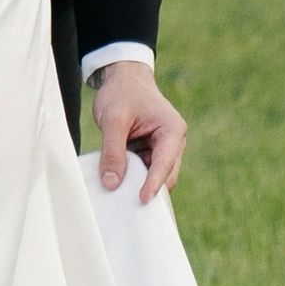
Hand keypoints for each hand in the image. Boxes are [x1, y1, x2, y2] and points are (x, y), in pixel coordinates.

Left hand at [91, 58, 185, 202]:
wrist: (122, 77)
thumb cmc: (122, 93)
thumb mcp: (113, 120)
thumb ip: (112, 152)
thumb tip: (111, 184)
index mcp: (172, 131)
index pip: (164, 164)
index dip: (153, 184)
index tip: (142, 201)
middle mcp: (173, 142)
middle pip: (165, 174)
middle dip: (149, 188)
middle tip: (130, 208)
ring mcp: (163, 148)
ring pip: (154, 175)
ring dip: (139, 183)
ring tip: (121, 199)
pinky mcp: (151, 151)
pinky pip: (144, 170)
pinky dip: (133, 177)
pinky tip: (119, 186)